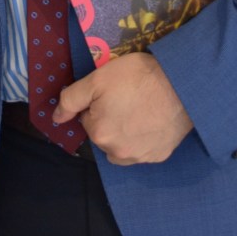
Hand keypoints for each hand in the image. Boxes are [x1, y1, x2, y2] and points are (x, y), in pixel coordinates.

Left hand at [55, 52, 192, 164]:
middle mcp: (117, 152)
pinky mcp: (158, 156)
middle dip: (109, 118)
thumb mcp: (97, 79)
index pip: (87, 118)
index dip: (97, 102)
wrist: (181, 85)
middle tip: (126, 97)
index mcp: (99, 133)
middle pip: (103, 133)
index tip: (113, 91)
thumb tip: (55, 118)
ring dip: (123, 132)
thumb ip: (71, 99)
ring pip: (120, 145)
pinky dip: (142, 138)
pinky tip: (151, 119)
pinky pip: (142, 150)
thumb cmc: (137, 77)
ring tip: (138, 109)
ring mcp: (140, 157)